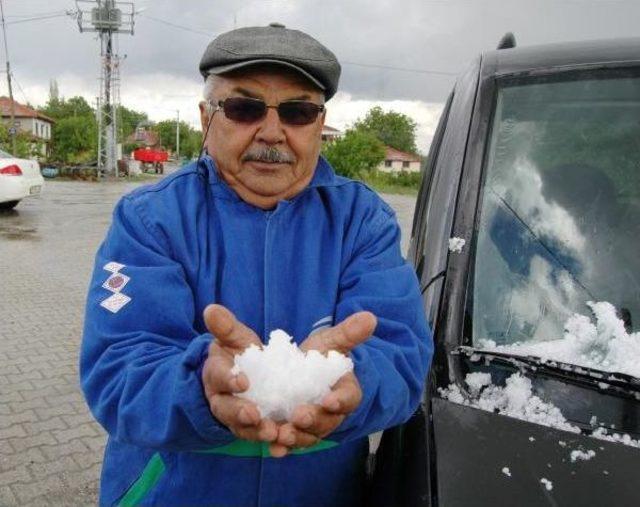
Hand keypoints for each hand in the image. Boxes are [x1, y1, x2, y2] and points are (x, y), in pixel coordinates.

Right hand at [202, 304, 277, 442]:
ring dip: (256, 432)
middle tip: (255, 415)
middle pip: (225, 409)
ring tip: (273, 432)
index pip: (217, 376)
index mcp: (215, 374)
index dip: (228, 379)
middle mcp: (220, 399)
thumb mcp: (234, 337)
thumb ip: (225, 326)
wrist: (243, 374)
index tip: (243, 381)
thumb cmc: (238, 353)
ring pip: (241, 428)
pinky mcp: (251, 428)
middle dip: (239, 413)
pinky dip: (269, 441)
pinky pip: (257, 437)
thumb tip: (211, 308)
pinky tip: (283, 443)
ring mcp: (234, 417)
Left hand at [269, 311, 376, 456]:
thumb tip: (370, 317)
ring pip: (308, 436)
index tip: (329, 399)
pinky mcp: (294, 432)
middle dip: (313, 420)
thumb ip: (348, 333)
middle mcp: (331, 414)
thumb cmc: (319, 357)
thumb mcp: (331, 342)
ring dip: (296, 437)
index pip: (348, 398)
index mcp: (345, 392)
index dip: (340, 400)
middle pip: (326, 422)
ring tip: (281, 434)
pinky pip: (290, 442)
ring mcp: (312, 426)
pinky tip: (273, 449)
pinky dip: (282, 447)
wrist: (300, 372)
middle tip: (299, 416)